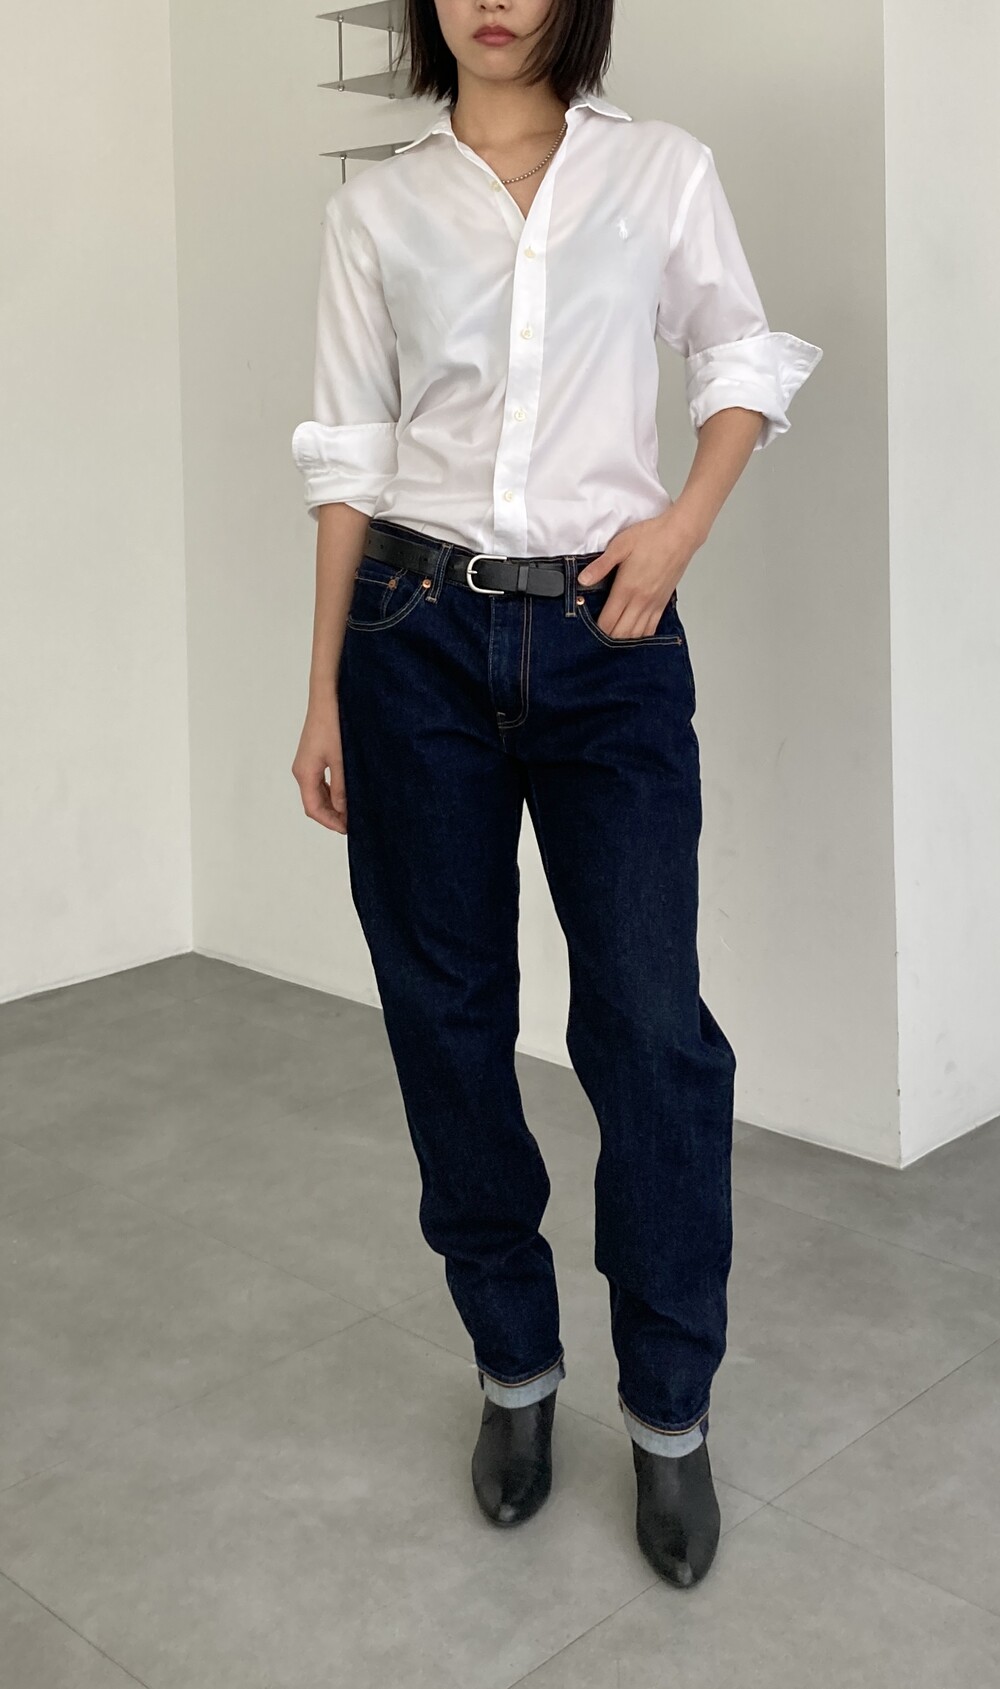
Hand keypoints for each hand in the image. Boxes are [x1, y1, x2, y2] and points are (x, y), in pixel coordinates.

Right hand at [292, 695, 347, 833]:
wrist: (328, 695)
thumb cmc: (333, 723)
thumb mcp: (341, 760)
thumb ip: (342, 788)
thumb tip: (345, 811)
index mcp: (304, 773)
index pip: (313, 809)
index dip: (331, 822)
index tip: (349, 829)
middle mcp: (302, 770)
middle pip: (314, 803)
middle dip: (333, 815)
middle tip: (355, 822)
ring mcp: (307, 762)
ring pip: (318, 792)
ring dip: (334, 803)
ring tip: (355, 809)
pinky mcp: (315, 754)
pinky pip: (322, 780)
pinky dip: (334, 790)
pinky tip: (349, 790)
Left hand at [576, 505, 705, 638]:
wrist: (680, 534)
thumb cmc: (652, 537)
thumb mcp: (620, 545)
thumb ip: (600, 566)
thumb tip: (582, 580)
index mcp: (627, 589)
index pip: (608, 622)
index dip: (595, 631)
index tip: (586, 631)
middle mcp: (641, 601)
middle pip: (621, 634)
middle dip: (607, 639)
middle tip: (596, 638)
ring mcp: (654, 604)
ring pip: (636, 635)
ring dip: (623, 640)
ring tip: (612, 638)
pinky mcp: (663, 603)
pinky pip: (651, 628)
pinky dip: (640, 636)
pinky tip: (633, 635)